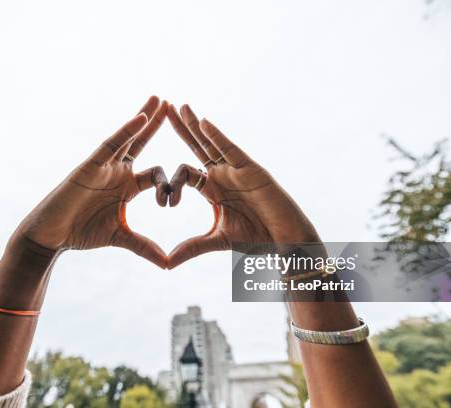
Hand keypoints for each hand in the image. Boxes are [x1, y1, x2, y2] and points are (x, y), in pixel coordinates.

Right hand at [12, 96, 169, 267]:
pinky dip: (126, 131)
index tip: (192, 178)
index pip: (155, 174)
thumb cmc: (80, 233)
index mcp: (127, 187)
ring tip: (160, 100)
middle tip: (175, 106)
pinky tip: (141, 117)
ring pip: (128, 138)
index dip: (172, 177)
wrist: (51, 235)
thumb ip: (144, 246)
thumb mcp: (120, 238)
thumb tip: (167, 264)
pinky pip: (111, 145)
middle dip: (157, 125)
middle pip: (142, 144)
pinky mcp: (90, 166)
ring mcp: (104, 166)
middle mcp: (117, 172)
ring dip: (145, 119)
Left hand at [166, 104, 320, 268]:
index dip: (172, 182)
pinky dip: (218, 137)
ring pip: (212, 144)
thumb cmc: (257, 239)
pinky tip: (203, 123)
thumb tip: (166, 263)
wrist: (285, 242)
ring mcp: (237, 170)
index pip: (186, 174)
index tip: (165, 200)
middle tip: (165, 109)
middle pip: (197, 148)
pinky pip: (231, 150)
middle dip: (181, 130)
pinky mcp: (251, 170)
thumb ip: (191, 247)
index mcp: (213, 190)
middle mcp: (223, 175)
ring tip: (181, 107)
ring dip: (195, 126)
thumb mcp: (217, 241)